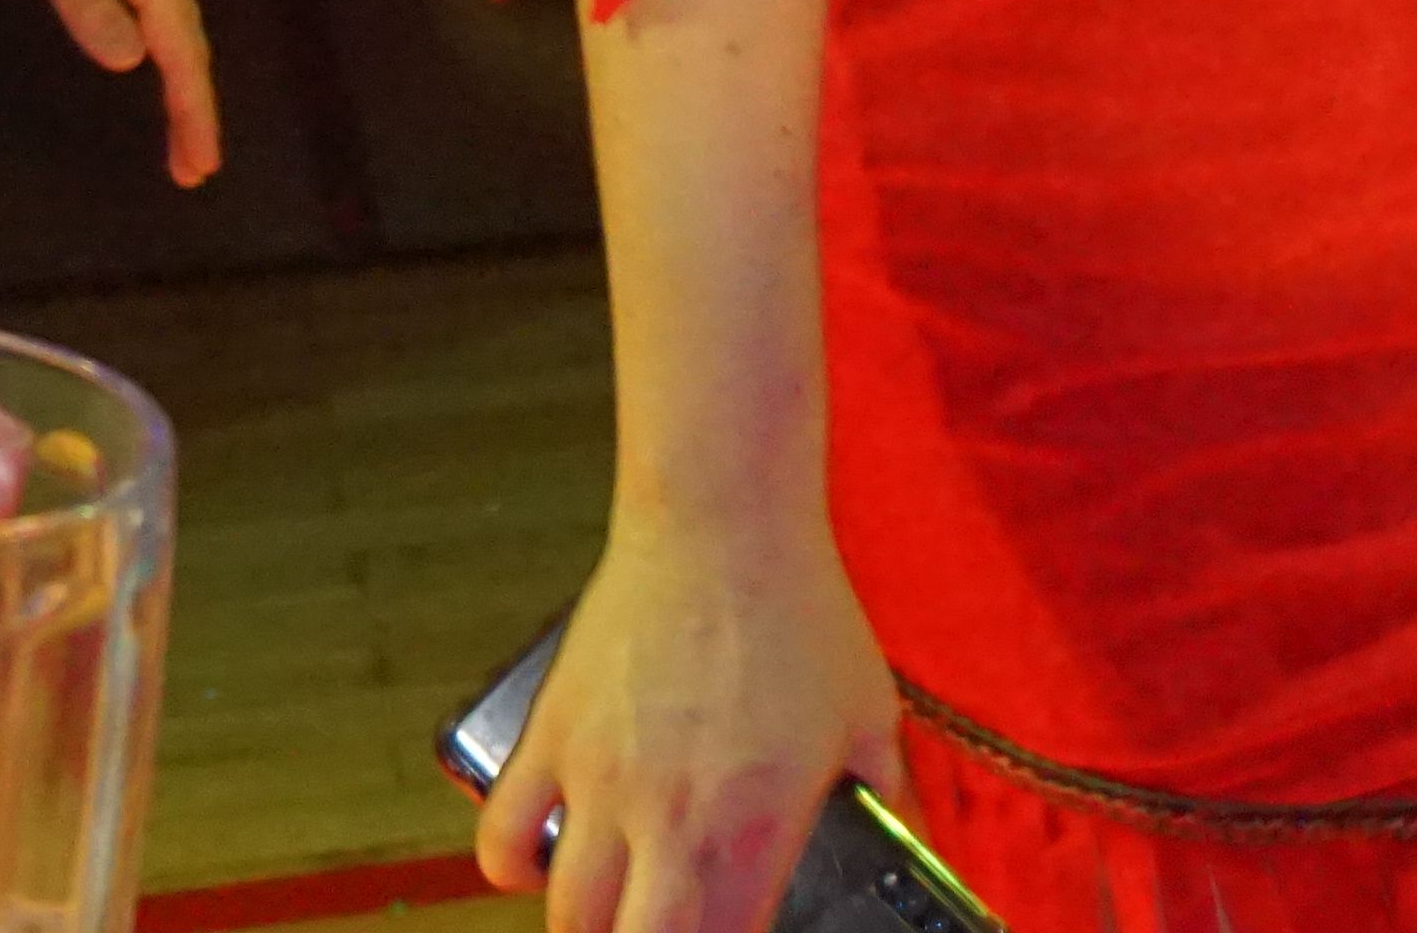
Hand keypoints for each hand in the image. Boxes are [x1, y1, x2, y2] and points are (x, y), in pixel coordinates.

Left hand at [0, 0, 223, 184]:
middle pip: (186, 42)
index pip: (180, 50)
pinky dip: (158, 49)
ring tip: (179, 136)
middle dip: (193, 108)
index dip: (191, 110)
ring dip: (179, 83)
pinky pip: (149, 9)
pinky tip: (145, 61)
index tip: (199, 167)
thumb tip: (132, 65)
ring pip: (170, 26)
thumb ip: (86, 2)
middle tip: (194, 170)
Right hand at [469, 505, 913, 932]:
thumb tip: (910, 843)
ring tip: (617, 912)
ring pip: (568, 912)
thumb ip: (889, 797)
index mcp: (755, 828)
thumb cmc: (800, 613)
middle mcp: (670, 819)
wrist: (723, 524)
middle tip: (665, 927)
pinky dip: (516, 865)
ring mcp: (602, 781)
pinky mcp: (554, 736)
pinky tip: (547, 862)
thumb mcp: (867, 714)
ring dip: (590, 925)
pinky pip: (506, 835)